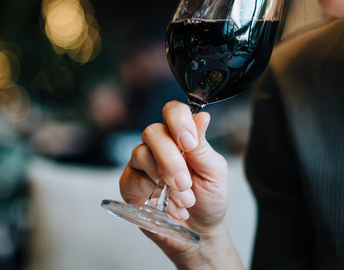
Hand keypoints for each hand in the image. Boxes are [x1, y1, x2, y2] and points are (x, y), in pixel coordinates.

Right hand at [119, 100, 228, 253]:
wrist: (200, 232)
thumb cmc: (209, 198)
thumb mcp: (214, 172)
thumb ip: (203, 146)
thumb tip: (202, 116)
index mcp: (182, 137)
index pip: (173, 111)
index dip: (178, 122)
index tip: (189, 143)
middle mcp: (160, 146)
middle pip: (153, 132)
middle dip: (171, 160)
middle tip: (185, 183)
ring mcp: (142, 164)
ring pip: (140, 154)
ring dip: (164, 180)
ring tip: (183, 200)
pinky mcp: (130, 184)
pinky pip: (130, 178)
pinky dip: (149, 194)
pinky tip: (164, 205)